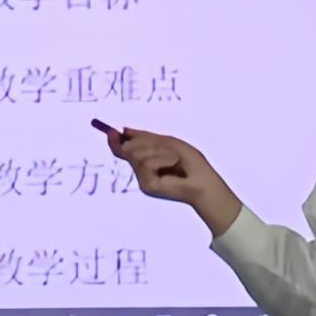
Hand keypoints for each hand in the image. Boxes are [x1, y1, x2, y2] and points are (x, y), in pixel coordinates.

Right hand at [97, 121, 243, 233]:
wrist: (203, 181)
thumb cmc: (191, 163)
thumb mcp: (167, 143)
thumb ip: (145, 137)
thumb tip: (123, 129)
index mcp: (145, 161)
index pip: (123, 150)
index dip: (115, 140)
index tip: (111, 131)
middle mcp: (141, 172)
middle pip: (128, 148)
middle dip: (145, 142)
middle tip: (163, 146)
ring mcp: (143, 180)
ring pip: (137, 153)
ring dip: (159, 150)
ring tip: (174, 159)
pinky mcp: (147, 186)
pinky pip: (147, 163)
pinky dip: (163, 159)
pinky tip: (174, 165)